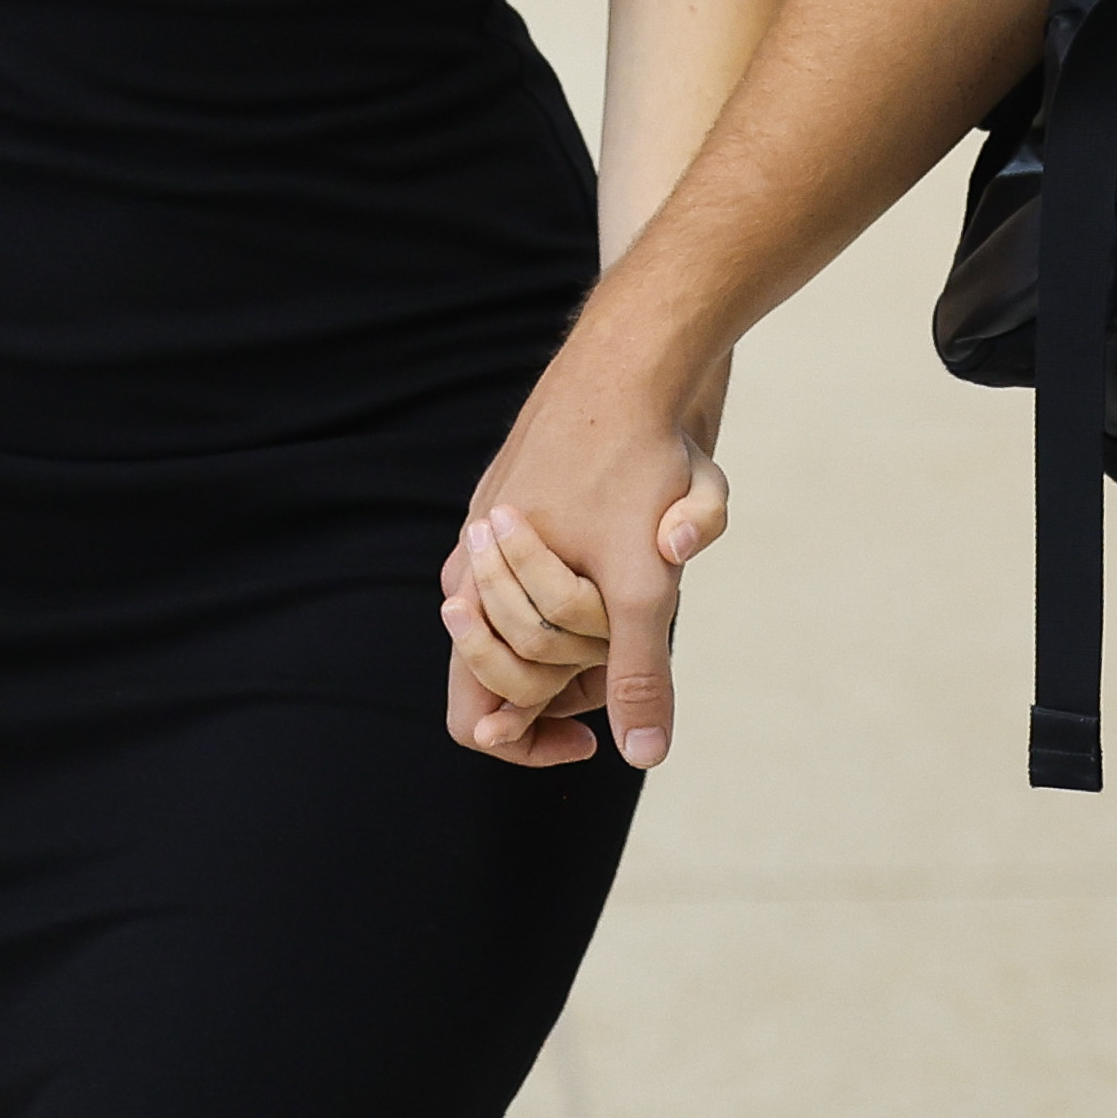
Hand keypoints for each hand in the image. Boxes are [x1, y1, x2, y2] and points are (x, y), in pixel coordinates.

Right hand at [441, 338, 732, 768]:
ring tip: (639, 577)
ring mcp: (489, 536)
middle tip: (630, 635)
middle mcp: (467, 569)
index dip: (528, 743)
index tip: (590, 736)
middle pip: (510, 678)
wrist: (633, 361)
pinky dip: (594, 587)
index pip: (474, 719)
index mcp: (476, 592)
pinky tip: (638, 541)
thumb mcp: (649, 583)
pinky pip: (548, 578)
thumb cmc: (635, 466)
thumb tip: (645, 755)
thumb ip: (640, 673)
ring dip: (589, 628)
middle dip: (570, 677)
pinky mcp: (522, 505)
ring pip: (533, 626)